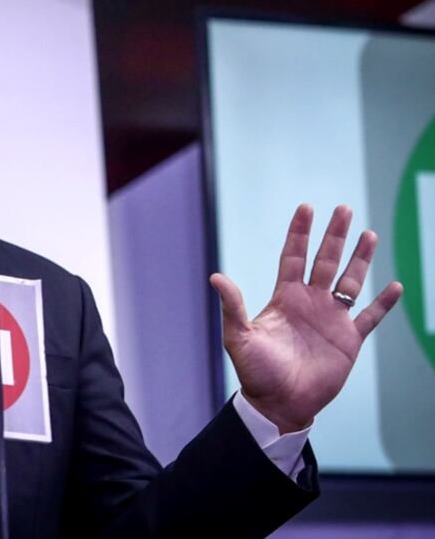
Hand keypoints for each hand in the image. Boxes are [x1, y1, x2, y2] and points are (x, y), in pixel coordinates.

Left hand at [211, 204, 402, 433]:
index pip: (293, 256)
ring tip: (370, 234)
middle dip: (335, 235)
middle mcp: (310, 302)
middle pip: (325, 261)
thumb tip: (216, 277)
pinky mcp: (349, 340)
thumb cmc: (255, 371)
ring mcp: (331, 319)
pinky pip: (369, 317)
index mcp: (285, 297)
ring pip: (351, 281)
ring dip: (361, 259)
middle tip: (344, 208)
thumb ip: (233, 306)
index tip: (306, 208)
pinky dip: (383, 303)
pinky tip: (395, 286)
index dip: (299, 233)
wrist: (279, 403)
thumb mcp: (239, 337)